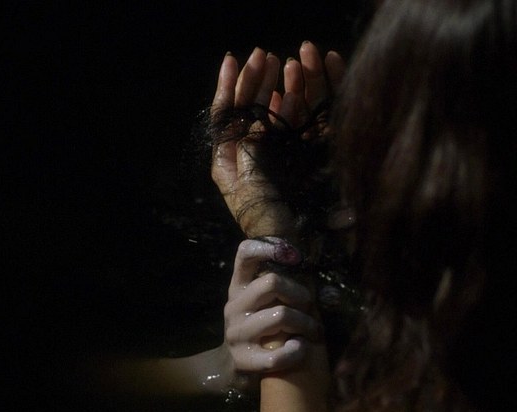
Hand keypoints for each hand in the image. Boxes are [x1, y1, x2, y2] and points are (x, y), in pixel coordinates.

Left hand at [210, 43, 344, 238]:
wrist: (287, 251)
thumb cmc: (266, 222)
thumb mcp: (255, 183)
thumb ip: (253, 148)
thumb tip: (256, 119)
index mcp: (226, 162)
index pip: (223, 115)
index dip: (228, 85)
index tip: (234, 59)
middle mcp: (243, 158)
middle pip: (245, 110)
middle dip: (254, 82)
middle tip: (265, 56)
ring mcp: (265, 160)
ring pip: (266, 117)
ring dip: (273, 90)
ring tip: (283, 65)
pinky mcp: (286, 164)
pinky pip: (286, 130)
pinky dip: (290, 110)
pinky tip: (293, 93)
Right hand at [224, 237, 322, 371]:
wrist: (231, 369)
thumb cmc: (260, 329)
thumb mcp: (263, 304)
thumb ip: (283, 288)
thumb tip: (318, 275)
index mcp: (239, 287)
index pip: (245, 254)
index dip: (269, 247)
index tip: (293, 256)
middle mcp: (234, 305)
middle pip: (271, 282)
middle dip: (300, 293)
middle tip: (310, 306)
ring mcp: (236, 333)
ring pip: (280, 315)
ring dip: (305, 323)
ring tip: (312, 331)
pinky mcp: (243, 359)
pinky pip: (278, 354)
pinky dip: (296, 351)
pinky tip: (299, 349)